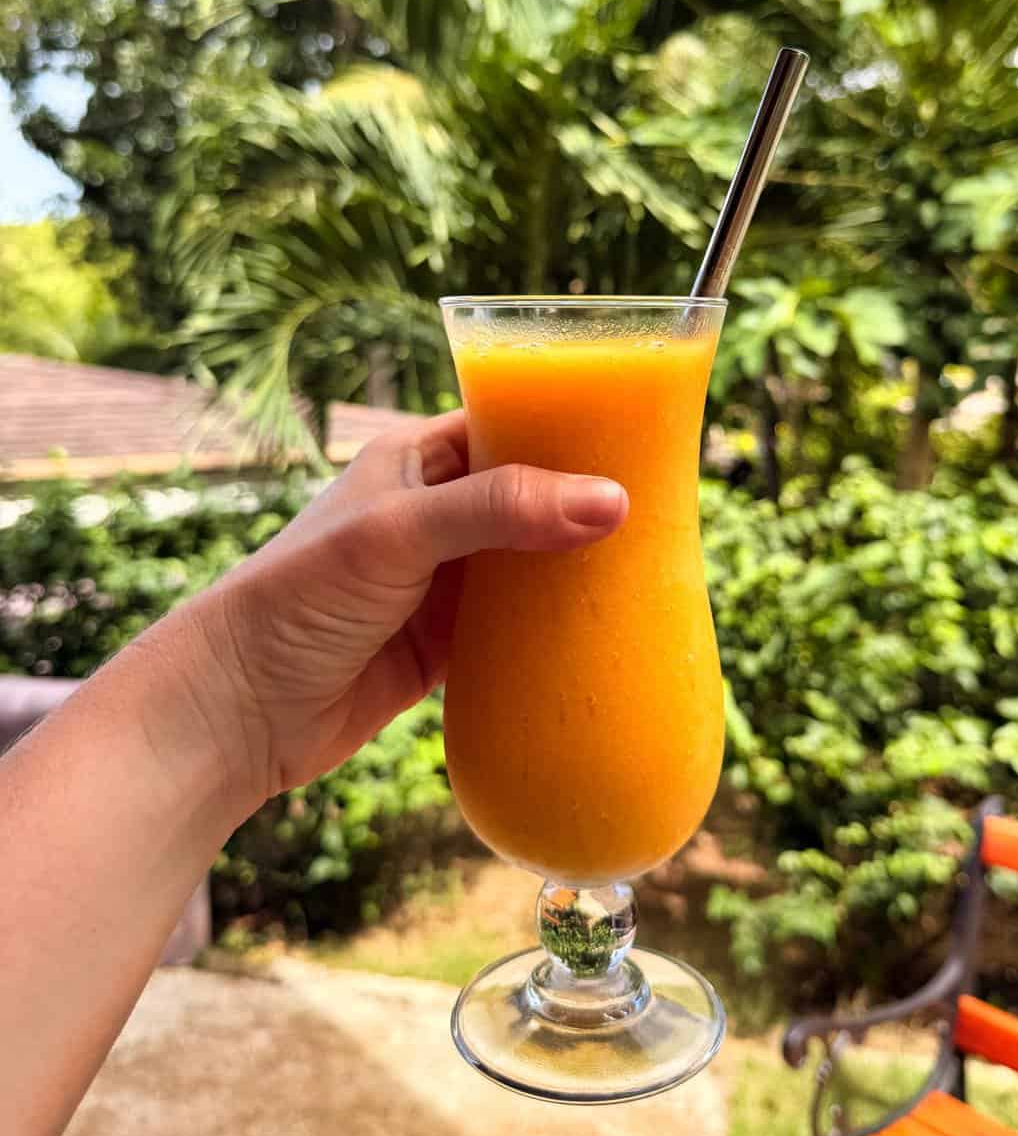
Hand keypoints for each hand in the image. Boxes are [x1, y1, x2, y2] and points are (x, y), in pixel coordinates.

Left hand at [148, 411, 626, 815]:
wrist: (237, 711)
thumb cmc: (298, 598)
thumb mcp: (400, 533)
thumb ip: (501, 510)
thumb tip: (611, 503)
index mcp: (415, 461)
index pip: (507, 424)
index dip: (567, 427)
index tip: (638, 438)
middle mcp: (433, 515)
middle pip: (529, 497)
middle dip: (584, 504)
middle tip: (663, 510)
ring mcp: (440, 583)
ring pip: (528, 565)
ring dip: (574, 570)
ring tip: (650, 569)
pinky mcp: (444, 647)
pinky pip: (515, 628)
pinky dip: (552, 630)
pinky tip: (601, 633)